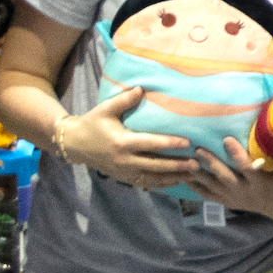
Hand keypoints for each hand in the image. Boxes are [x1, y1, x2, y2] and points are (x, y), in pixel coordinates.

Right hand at [53, 84, 197, 188]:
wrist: (75, 144)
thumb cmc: (93, 123)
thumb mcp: (106, 109)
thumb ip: (124, 99)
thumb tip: (141, 88)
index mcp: (122, 142)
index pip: (151, 144)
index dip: (170, 144)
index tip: (188, 143)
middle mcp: (124, 160)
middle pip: (156, 165)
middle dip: (177, 166)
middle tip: (197, 164)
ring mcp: (124, 172)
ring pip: (153, 178)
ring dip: (173, 177)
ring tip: (192, 175)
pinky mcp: (124, 178)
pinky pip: (146, 183)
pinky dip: (162, 184)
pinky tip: (176, 181)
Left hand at [184, 146, 272, 221]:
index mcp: (259, 183)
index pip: (246, 168)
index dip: (236, 155)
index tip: (227, 139)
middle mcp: (243, 191)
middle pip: (224, 177)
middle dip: (210, 163)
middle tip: (198, 150)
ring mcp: (233, 198)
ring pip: (212, 187)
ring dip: (198, 175)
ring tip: (185, 162)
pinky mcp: (226, 201)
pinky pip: (208, 195)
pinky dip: (195, 188)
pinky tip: (183, 177)